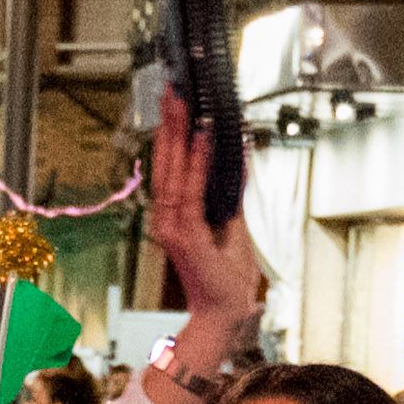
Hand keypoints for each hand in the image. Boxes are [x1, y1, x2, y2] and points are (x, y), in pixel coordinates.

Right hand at [145, 93, 266, 402]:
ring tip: (184, 104)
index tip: (177, 105)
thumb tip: (237, 159)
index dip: (172, 134)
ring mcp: (173, 227)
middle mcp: (167, 218)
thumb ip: (229, 194)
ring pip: (173, 172)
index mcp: (175, 216)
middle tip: (173, 91)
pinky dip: (196, 164)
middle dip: (169, 124)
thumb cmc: (228, 275)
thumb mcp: (232, 225)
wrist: (226, 312)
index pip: (170, 167)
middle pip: (165, 162)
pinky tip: (201, 139)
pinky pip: (190, 192)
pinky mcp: (185, 236)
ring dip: (179, 135)